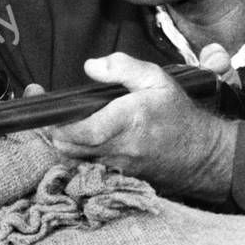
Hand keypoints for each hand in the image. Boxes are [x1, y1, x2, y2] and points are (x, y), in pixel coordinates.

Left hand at [42, 52, 236, 202]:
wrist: (203, 155)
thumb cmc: (178, 115)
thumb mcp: (157, 79)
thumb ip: (123, 67)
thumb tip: (91, 66)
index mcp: (126, 121)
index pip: (75, 129)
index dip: (53, 119)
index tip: (42, 101)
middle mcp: (118, 149)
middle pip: (66, 146)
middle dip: (52, 128)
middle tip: (49, 110)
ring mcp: (117, 168)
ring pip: (73, 158)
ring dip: (64, 142)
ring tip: (64, 122)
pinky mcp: (118, 178)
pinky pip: (87, 167)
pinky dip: (79, 153)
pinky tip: (82, 138)